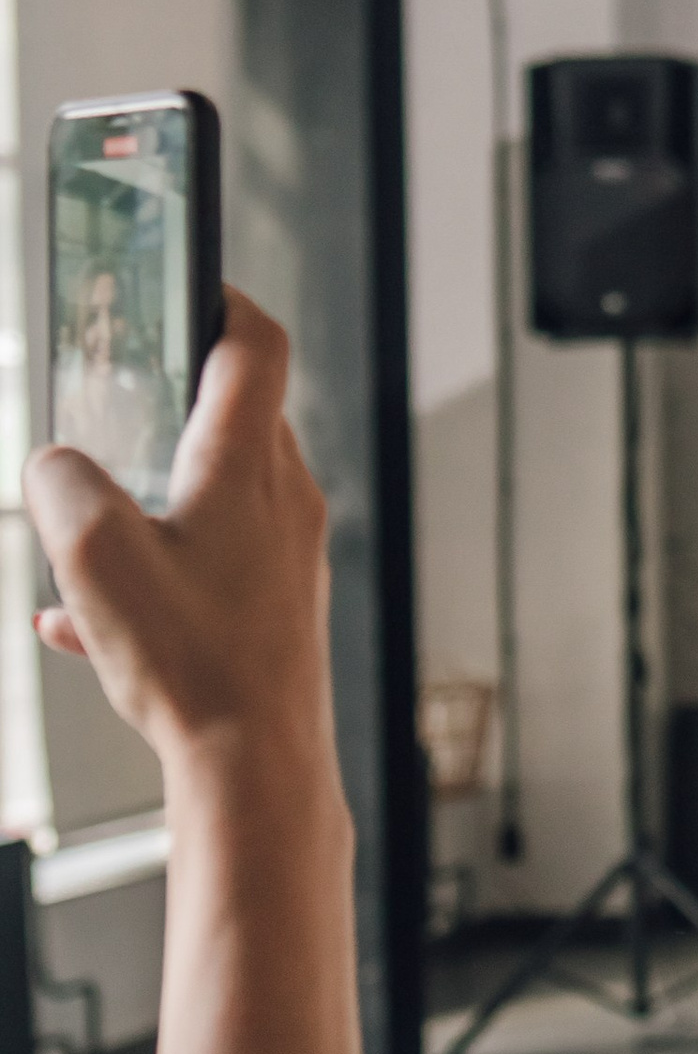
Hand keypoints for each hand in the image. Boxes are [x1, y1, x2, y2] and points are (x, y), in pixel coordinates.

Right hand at [25, 293, 336, 794]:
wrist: (255, 771)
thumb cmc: (192, 663)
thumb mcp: (92, 556)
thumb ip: (61, 486)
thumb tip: (56, 467)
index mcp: (248, 466)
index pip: (256, 344)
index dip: (221, 297)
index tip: (186, 282)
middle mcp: (283, 502)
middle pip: (234, 418)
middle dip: (168, 404)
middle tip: (114, 399)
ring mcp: (285, 559)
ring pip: (210, 498)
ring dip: (145, 499)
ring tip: (83, 528)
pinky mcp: (274, 612)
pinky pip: (202, 571)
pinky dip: (145, 577)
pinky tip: (75, 623)